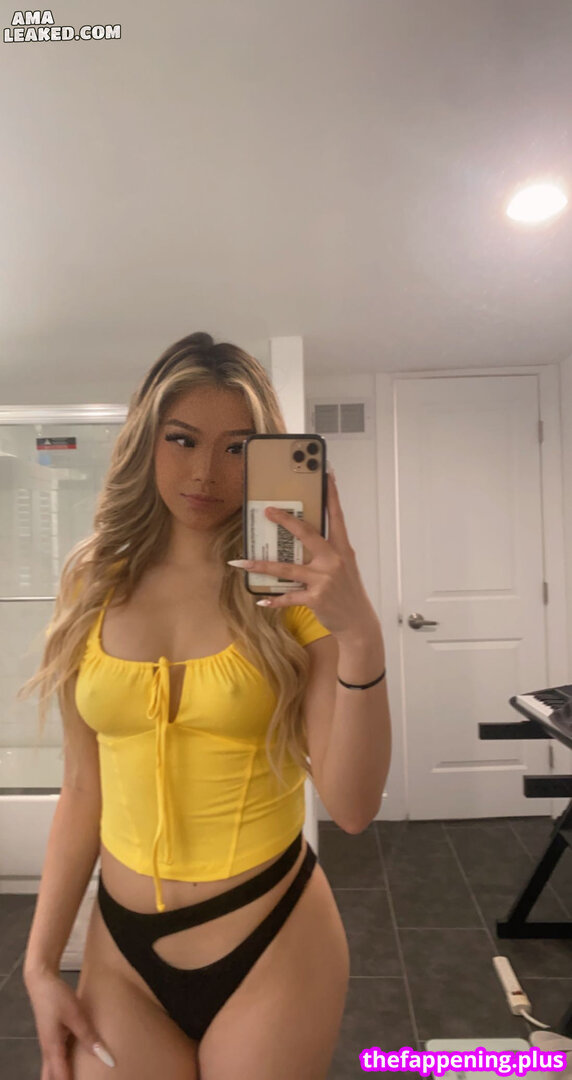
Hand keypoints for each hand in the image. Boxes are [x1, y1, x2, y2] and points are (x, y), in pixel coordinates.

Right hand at [24, 969, 115, 1077]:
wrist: (41, 981)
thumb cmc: (57, 998)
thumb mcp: (76, 1015)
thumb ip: (89, 1037)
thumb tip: (105, 1058)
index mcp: (53, 1048)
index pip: (60, 1077)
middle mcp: (48, 1050)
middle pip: (52, 1076)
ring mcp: (49, 1044)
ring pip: (53, 1069)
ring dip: (63, 1075)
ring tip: (80, 1077)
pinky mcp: (52, 1037)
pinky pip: (56, 1059)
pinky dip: (63, 1066)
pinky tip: (75, 1064)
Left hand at [229, 472, 380, 637]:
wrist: (358, 622)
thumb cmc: (348, 592)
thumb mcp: (345, 566)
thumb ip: (329, 551)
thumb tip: (306, 538)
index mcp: (342, 549)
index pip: (336, 516)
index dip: (331, 494)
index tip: (326, 472)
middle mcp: (333, 560)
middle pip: (306, 534)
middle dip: (286, 521)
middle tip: (268, 511)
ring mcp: (324, 580)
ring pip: (286, 568)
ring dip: (261, 566)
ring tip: (240, 563)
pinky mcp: (315, 598)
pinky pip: (288, 596)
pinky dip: (274, 600)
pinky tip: (261, 600)